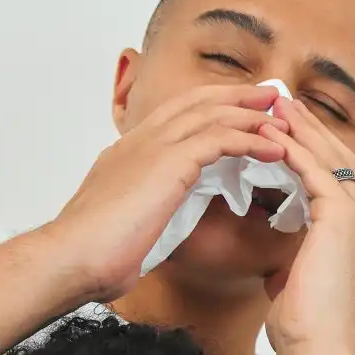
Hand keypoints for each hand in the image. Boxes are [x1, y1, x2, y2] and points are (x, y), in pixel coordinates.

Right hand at [38, 84, 291, 302]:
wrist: (71, 257)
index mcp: (128, 152)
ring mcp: (152, 147)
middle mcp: (140, 141)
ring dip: (251, 114)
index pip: (175, 115)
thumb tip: (159, 217)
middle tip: (270, 96)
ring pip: (211, 113)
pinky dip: (251, 140)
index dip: (210, 108)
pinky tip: (276, 148)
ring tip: (284, 118)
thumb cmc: (95, 253)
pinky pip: (219, 138)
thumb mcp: (126, 220)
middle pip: (197, 102)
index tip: (239, 110)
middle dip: (236, 96)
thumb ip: (147, 207)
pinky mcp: (168, 162)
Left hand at [261, 100, 354, 352]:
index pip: (347, 182)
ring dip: (302, 129)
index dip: (322, 154)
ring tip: (275, 106)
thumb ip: (307, 258)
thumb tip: (287, 256)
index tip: (296, 134)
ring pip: (332, 158)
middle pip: (345, 160)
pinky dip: (292, 148)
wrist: (321, 347)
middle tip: (285, 104)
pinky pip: (314, 170)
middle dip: (314, 130)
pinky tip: (269, 133)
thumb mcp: (310, 282)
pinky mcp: (343, 217)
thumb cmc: (311, 327)